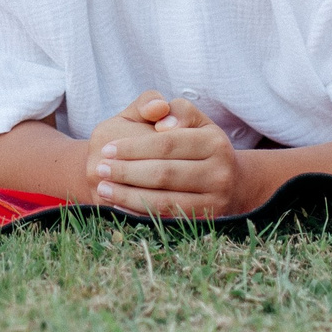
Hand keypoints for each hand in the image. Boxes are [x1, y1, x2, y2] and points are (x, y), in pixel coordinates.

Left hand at [87, 92, 250, 216]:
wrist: (231, 183)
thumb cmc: (200, 144)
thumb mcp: (192, 119)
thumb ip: (173, 109)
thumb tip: (159, 116)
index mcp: (214, 142)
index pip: (166, 144)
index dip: (133, 147)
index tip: (107, 148)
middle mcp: (220, 173)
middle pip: (163, 173)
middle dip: (126, 172)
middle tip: (100, 168)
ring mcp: (215, 201)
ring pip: (163, 200)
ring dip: (128, 195)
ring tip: (103, 187)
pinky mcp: (206, 222)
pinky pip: (166, 219)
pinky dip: (140, 213)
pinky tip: (119, 205)